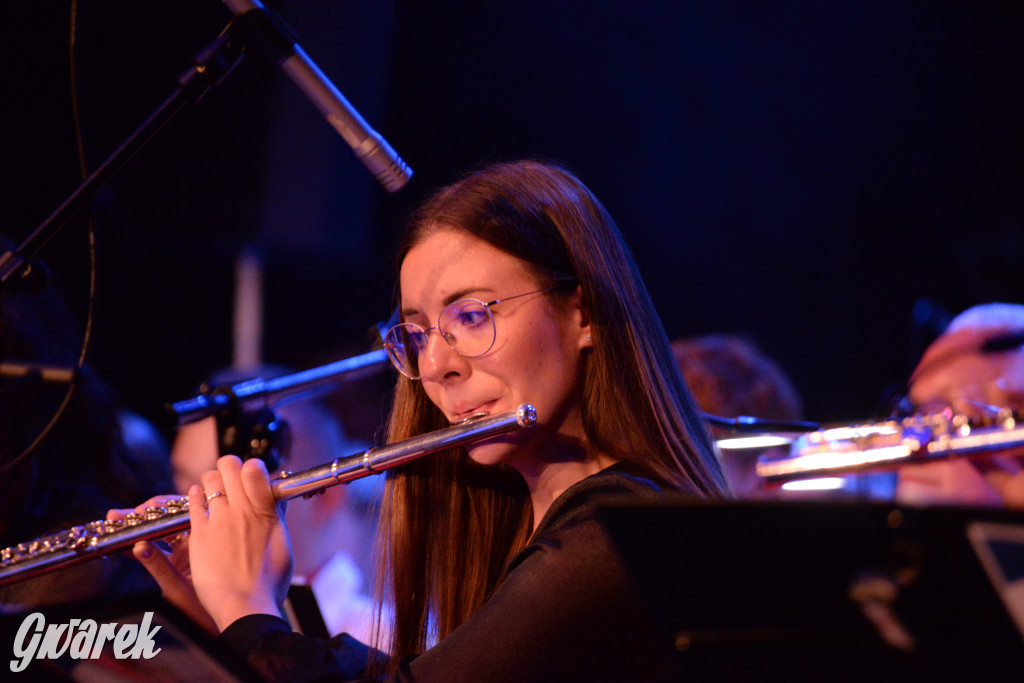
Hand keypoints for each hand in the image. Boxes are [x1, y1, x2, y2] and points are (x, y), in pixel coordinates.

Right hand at [106, 496, 217, 633]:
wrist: (221, 623)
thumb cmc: (205, 609)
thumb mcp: (178, 587)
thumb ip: (157, 566)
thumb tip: (138, 545)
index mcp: (205, 538)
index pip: (180, 513)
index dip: (159, 508)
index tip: (140, 510)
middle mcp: (197, 540)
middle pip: (167, 518)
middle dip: (141, 515)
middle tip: (118, 515)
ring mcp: (186, 551)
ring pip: (159, 531)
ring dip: (136, 527)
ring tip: (114, 521)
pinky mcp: (176, 562)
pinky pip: (155, 548)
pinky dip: (137, 545)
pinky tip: (119, 542)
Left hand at [187, 455, 293, 631]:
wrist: (246, 605)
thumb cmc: (269, 581)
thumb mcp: (283, 544)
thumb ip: (279, 518)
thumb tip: (279, 499)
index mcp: (266, 511)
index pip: (254, 468)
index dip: (251, 467)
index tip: (252, 476)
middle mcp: (242, 510)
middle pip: (229, 466)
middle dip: (230, 468)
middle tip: (231, 480)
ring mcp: (219, 520)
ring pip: (208, 479)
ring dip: (212, 481)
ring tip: (215, 491)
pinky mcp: (199, 534)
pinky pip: (193, 502)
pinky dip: (195, 495)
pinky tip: (198, 498)